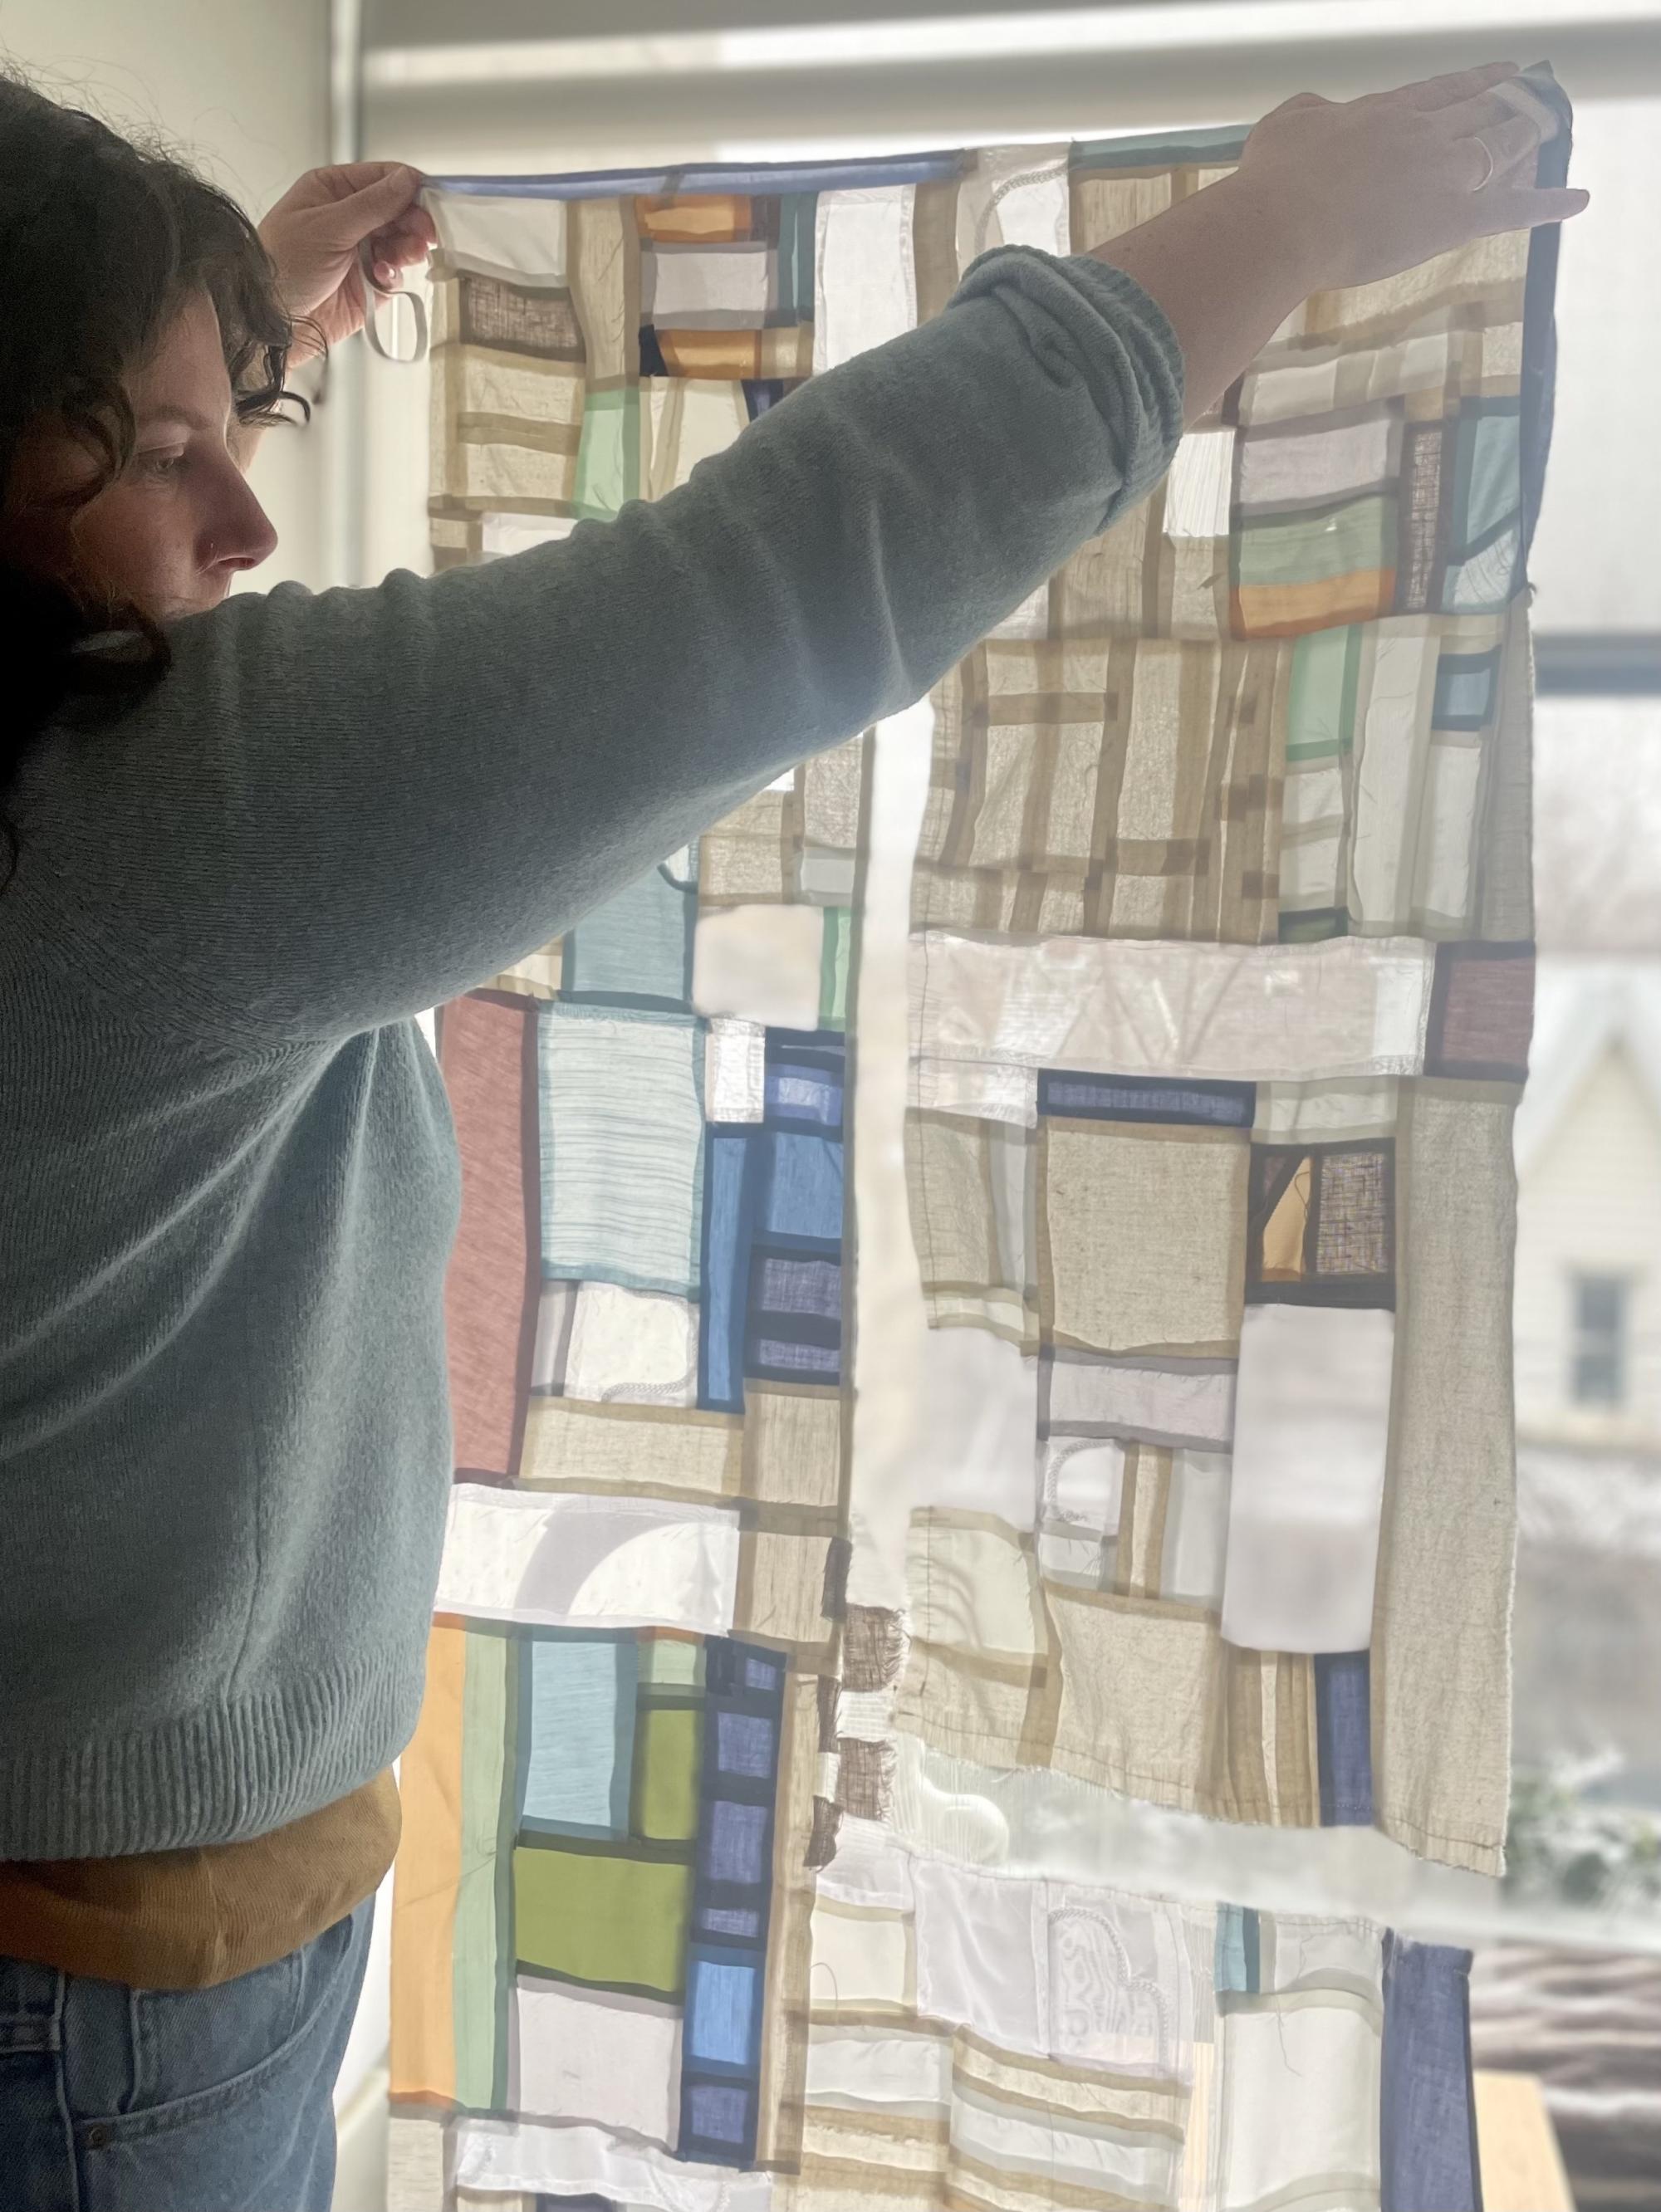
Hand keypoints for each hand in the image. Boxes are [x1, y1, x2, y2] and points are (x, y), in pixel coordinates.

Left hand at [258, 163, 436, 360]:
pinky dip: (395, 274)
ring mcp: (359, 250)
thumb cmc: (282, 267)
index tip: (432, 199)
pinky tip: (382, 277)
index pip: (382, 178)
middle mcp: (348, 217)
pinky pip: (394, 274)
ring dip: (408, 248)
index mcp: (333, 190)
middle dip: (414, 221)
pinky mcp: (367, 284)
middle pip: (397, 210)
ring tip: (406, 256)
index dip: (409, 187)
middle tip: (426, 234)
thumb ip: (372, 204)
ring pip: (401, 242)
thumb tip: (407, 179)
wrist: (273, 322)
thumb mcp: (327, 227)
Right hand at [1236, 63, 1587, 294]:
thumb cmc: (1272, 180)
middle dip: (1507, 103)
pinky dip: (1549, 203)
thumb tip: (1322, 113)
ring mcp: (1443, 172)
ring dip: (1526, 137)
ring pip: (1500, 147)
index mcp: (1385, 111)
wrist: (1283, 222)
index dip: (1473, 83)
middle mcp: (1423, 133)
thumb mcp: (1285, 125)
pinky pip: (1512, 209)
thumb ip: (1312, 114)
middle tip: (1532, 97)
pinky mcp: (1452, 218)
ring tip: (1547, 131)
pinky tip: (1578, 199)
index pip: (1440, 92)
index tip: (1497, 74)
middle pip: (1478, 112)